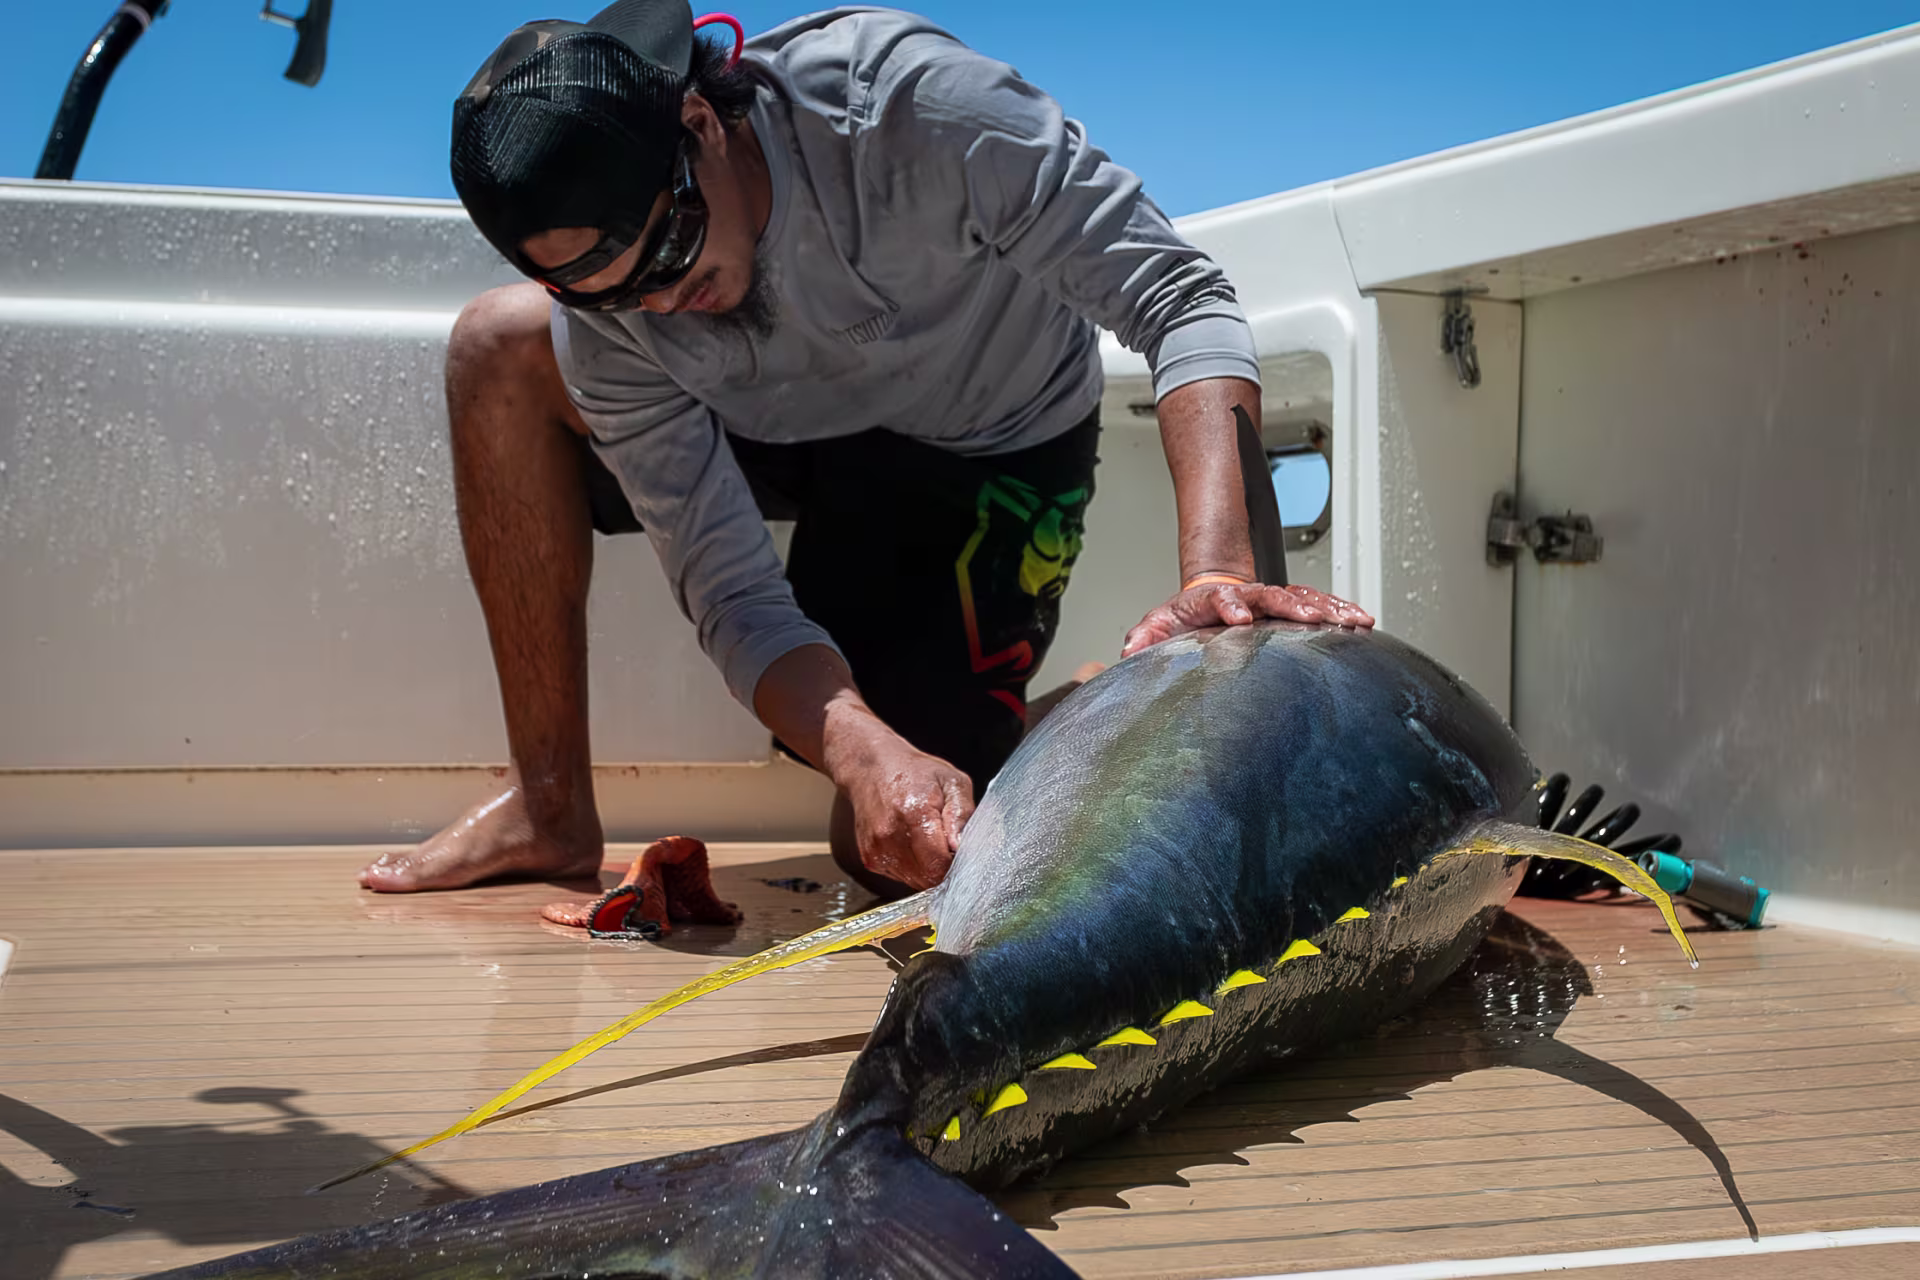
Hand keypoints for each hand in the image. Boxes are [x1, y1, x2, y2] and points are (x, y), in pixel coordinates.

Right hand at [840, 742, 974, 889]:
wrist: (871, 768)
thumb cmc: (914, 772)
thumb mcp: (951, 780)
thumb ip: (961, 813)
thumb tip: (960, 845)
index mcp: (914, 813)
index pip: (940, 864)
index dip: (955, 862)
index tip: (958, 849)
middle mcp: (890, 835)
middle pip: (927, 878)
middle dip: (942, 867)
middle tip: (944, 842)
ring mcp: (876, 849)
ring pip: (914, 882)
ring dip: (927, 868)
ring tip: (925, 839)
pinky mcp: (869, 859)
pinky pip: (900, 877)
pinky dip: (911, 867)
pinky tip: (910, 842)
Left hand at [1121, 580, 1374, 658]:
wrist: (1211, 595)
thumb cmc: (1188, 615)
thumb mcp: (1160, 624)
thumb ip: (1145, 637)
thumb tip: (1129, 652)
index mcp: (1215, 600)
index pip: (1223, 598)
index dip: (1231, 606)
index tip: (1240, 620)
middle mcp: (1248, 596)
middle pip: (1272, 595)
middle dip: (1292, 606)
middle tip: (1310, 618)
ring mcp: (1272, 599)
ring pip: (1303, 597)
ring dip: (1327, 606)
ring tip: (1352, 618)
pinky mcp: (1291, 605)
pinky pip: (1320, 603)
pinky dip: (1341, 608)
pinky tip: (1362, 619)